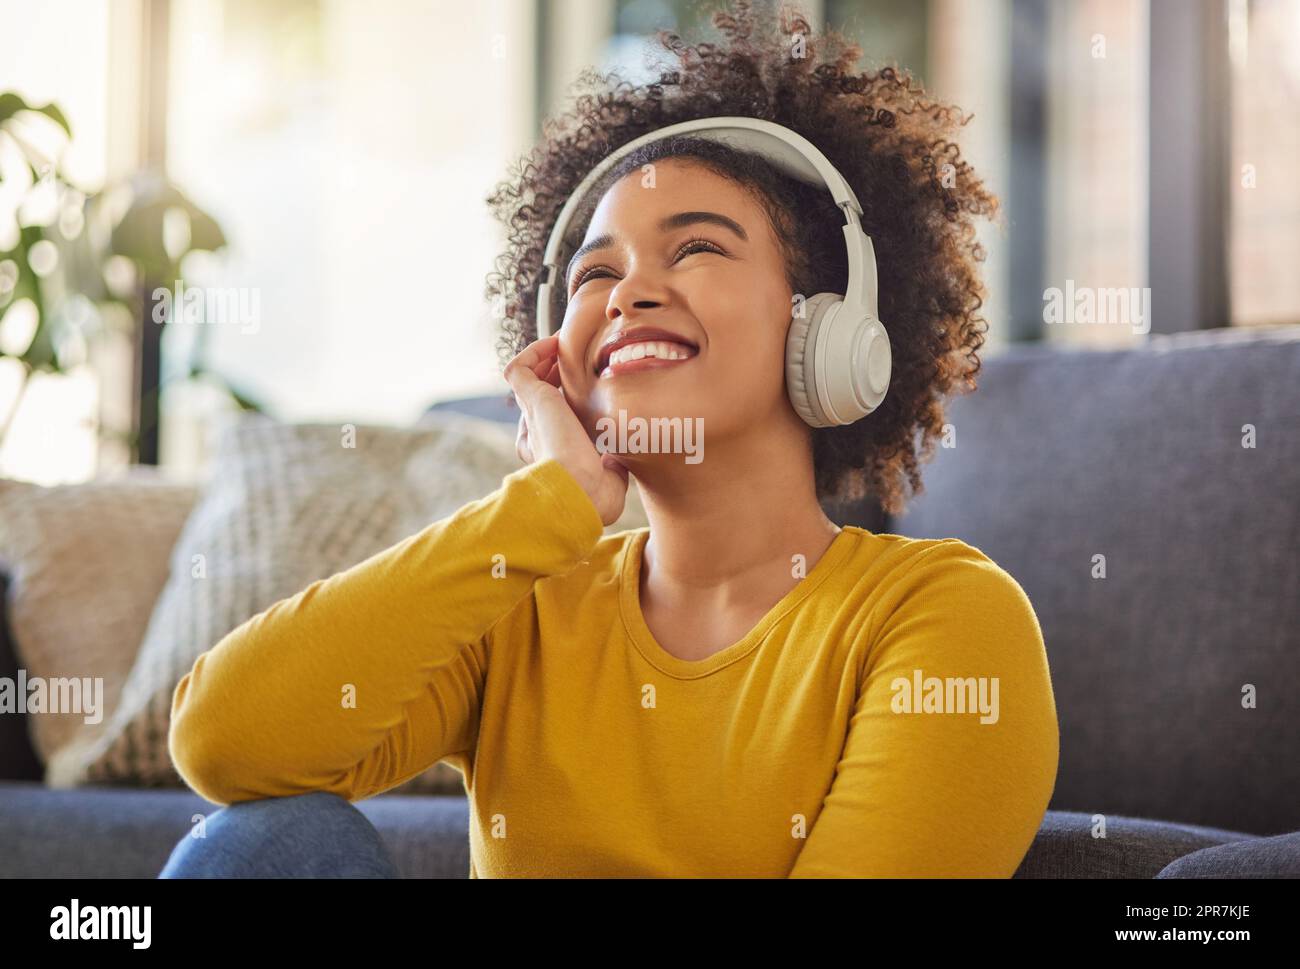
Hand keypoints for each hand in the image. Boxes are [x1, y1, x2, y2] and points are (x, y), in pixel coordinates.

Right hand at [504, 334, 630, 526]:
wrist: (577, 492)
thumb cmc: (595, 495)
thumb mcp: (609, 478)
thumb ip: (611, 466)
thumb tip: (615, 461)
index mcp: (552, 452)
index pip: (555, 420)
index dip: (569, 400)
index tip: (590, 388)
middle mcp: (537, 433)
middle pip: (540, 394)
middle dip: (557, 373)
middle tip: (580, 359)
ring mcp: (531, 416)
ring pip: (527, 379)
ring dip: (546, 358)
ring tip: (567, 344)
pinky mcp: (530, 400)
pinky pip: (519, 368)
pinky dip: (535, 351)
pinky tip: (558, 343)